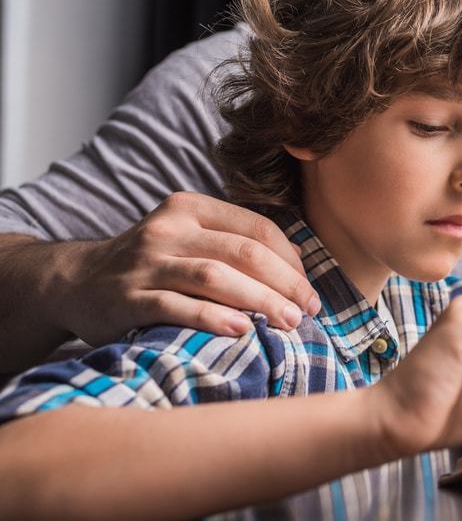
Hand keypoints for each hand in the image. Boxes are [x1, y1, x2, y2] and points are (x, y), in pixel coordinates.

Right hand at [64, 192, 319, 345]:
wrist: (74, 282)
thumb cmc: (151, 265)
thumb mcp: (188, 239)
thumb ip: (232, 245)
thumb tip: (297, 273)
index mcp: (191, 208)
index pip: (257, 228)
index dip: (291, 261)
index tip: (309, 290)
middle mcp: (168, 229)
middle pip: (243, 252)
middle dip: (284, 283)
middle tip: (308, 310)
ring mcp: (145, 263)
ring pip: (214, 276)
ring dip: (259, 300)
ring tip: (287, 322)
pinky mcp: (127, 298)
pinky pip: (176, 306)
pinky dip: (212, 318)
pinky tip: (241, 331)